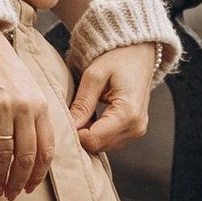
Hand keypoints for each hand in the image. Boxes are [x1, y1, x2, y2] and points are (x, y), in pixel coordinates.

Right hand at [0, 22, 57, 199]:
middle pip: (26, 156)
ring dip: (0, 176)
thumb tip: (33, 154)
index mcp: (41, 104)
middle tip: (13, 195)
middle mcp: (24, 107)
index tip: (31, 187)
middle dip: (19, 181)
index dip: (38, 173)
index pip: (46, 149)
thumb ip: (34, 117)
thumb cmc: (2, 67)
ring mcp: (0, 107)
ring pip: (4, 154)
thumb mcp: (28, 89)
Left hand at [70, 41, 158, 157]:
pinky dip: (97, 133)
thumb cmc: (118, 59)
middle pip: (98, 146)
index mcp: (128, 113)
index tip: (62, 121)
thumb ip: (82, 103)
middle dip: (80, 135)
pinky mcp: (135, 130)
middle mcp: (136, 126)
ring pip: (103, 146)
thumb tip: (70, 126)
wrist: (139, 54)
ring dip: (88, 134)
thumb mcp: (94, 76)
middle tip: (70, 115)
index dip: (74, 134)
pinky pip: (110, 140)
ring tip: (82, 113)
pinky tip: (91, 117)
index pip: (94, 139)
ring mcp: (137, 130)